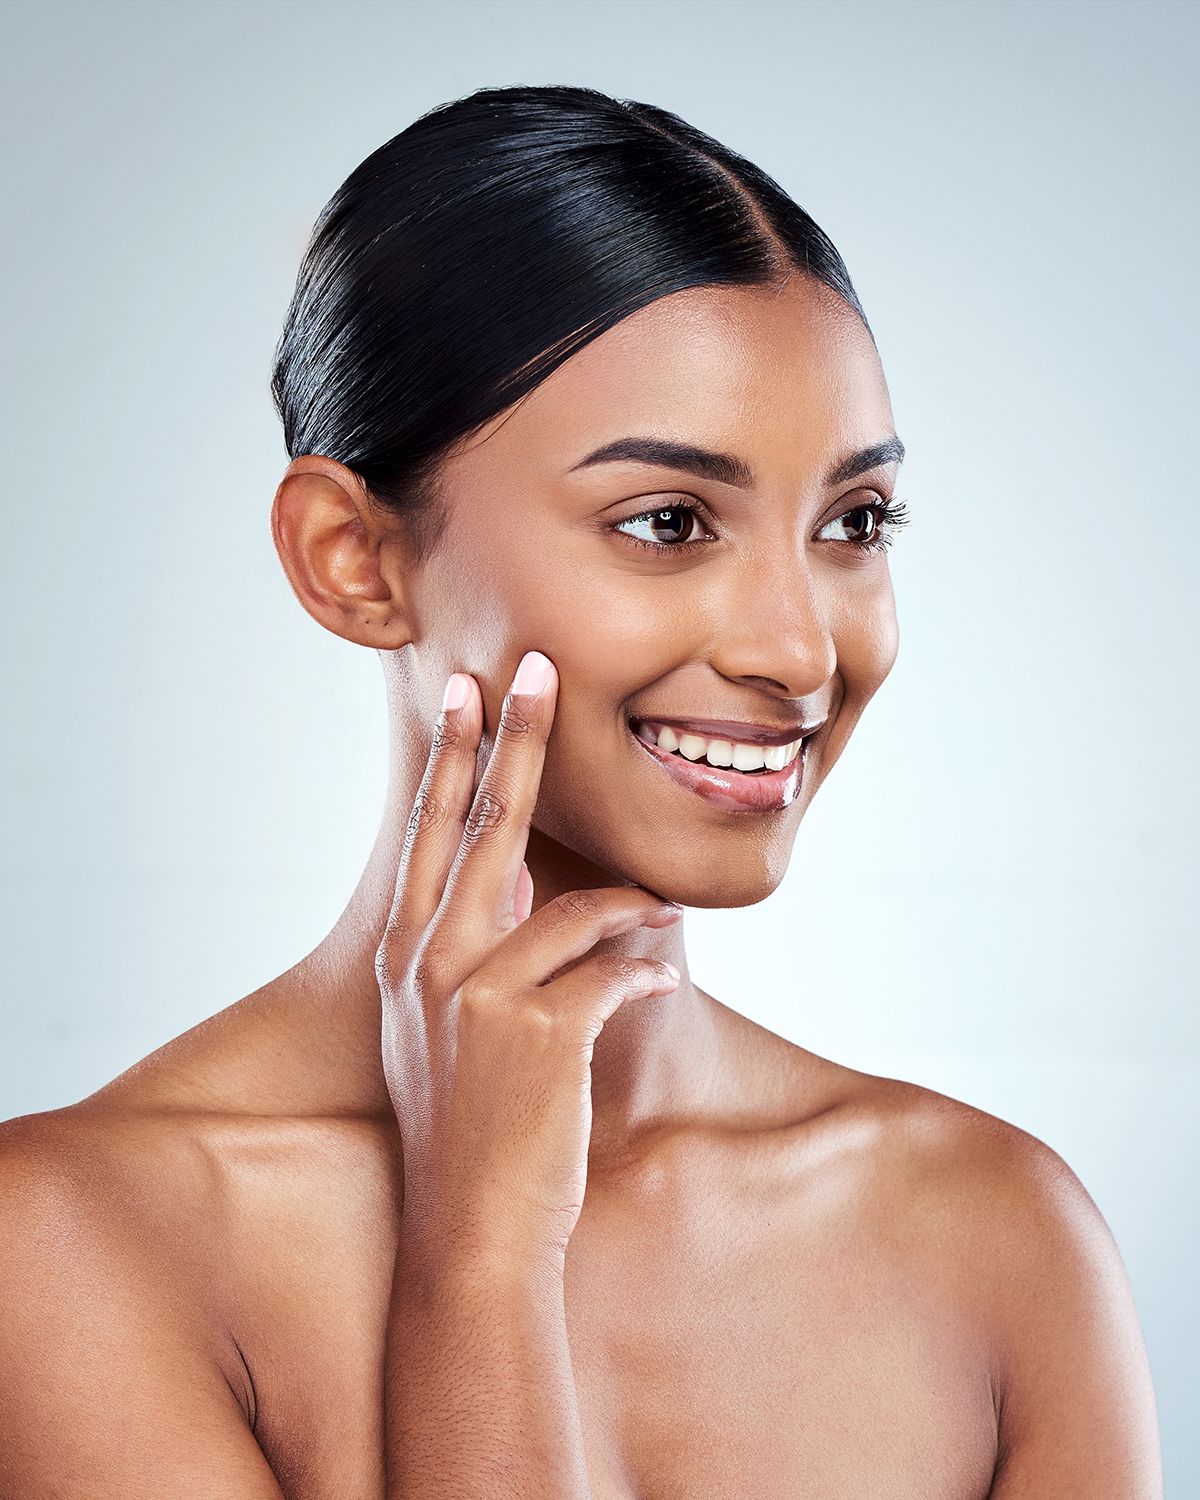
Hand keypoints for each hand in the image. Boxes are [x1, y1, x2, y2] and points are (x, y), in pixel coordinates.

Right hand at [376, 650, 683, 1272]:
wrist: (469, 1232)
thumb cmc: (466, 1128)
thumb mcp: (442, 1030)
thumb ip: (468, 951)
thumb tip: (518, 880)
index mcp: (407, 955)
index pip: (431, 832)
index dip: (454, 756)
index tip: (469, 689)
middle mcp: (432, 963)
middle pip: (484, 827)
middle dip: (515, 741)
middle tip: (538, 667)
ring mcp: (480, 996)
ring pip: (575, 907)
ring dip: (631, 904)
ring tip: (663, 907)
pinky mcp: (537, 1034)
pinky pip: (615, 970)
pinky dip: (645, 967)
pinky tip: (660, 977)